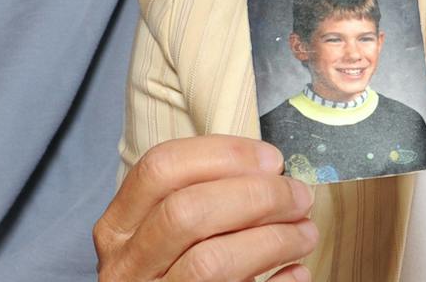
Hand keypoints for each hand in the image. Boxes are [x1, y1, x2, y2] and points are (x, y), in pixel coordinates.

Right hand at [95, 135, 317, 281]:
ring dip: (271, 239)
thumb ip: (203, 196)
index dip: (223, 155)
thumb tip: (270, 171)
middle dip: (256, 196)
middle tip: (298, 195)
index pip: (161, 168)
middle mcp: (126, 265)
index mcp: (119, 225)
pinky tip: (295, 271)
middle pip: (188, 212)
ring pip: (210, 261)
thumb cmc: (176, 267)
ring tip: (305, 232)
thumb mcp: (168, 229)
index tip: (271, 159)